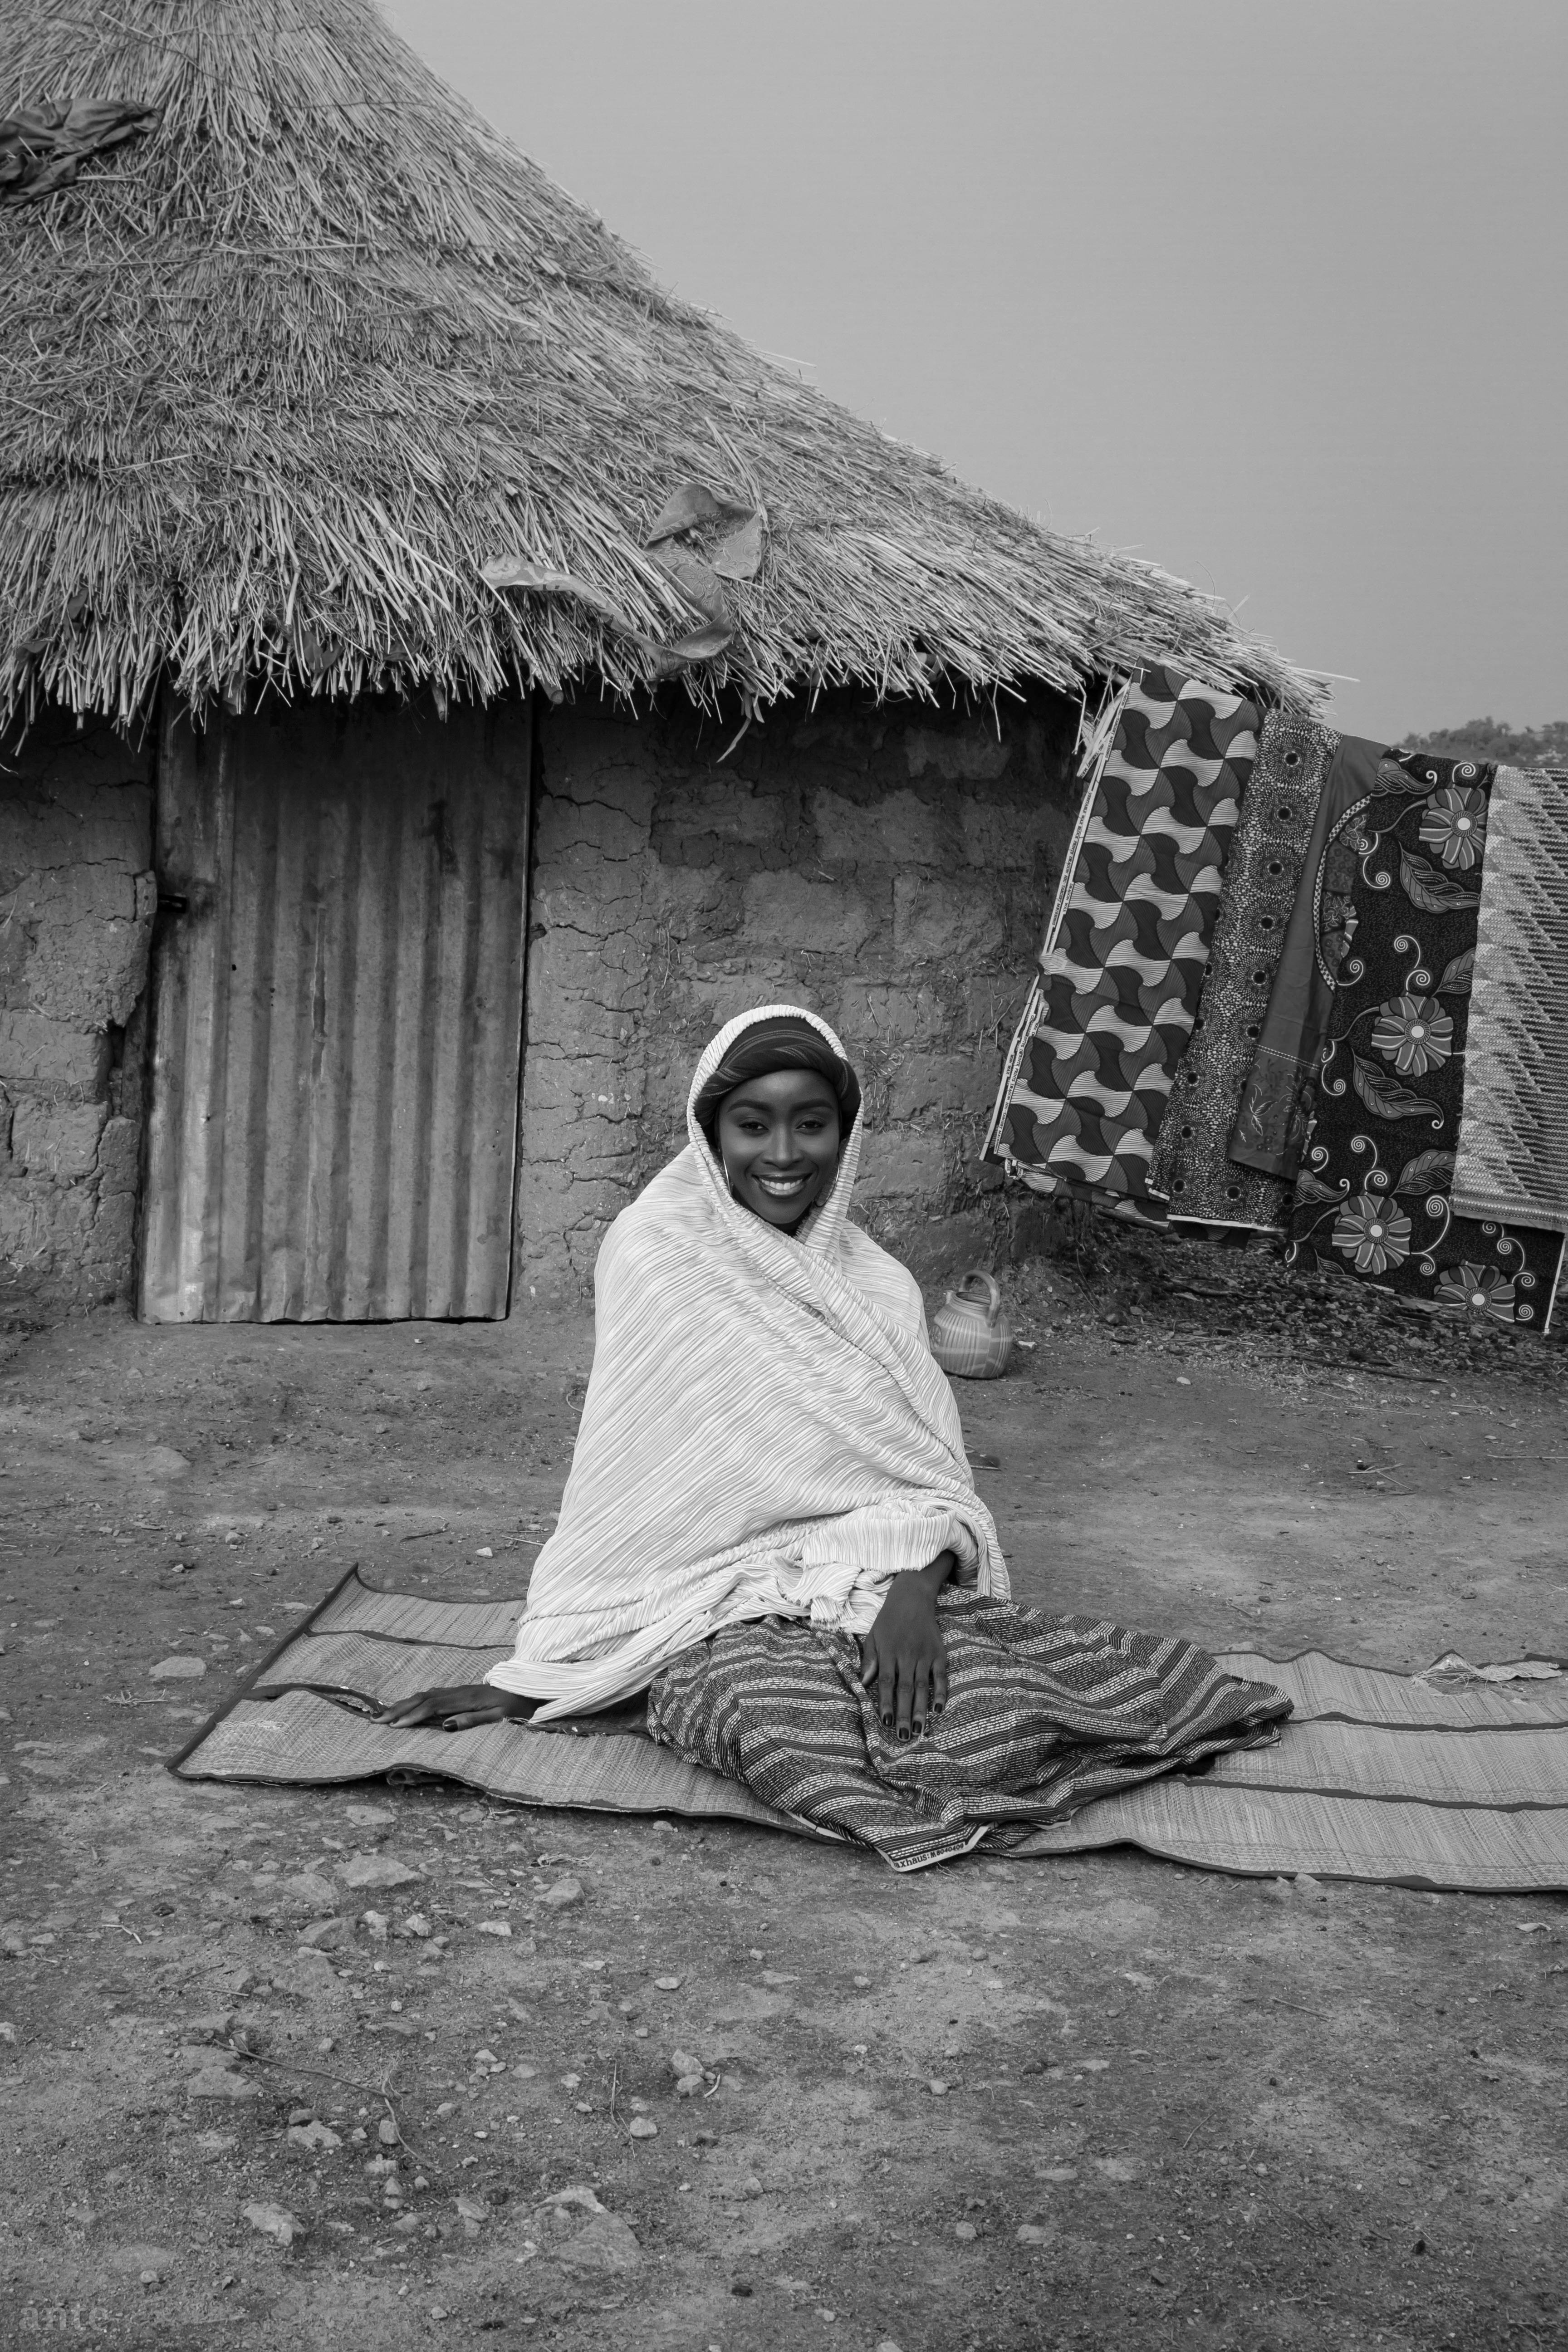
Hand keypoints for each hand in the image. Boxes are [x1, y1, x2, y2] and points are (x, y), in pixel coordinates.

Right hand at [377, 1684, 536, 1732]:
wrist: (528, 1689)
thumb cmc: (515, 1707)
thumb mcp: (499, 1717)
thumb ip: (473, 1720)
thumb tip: (445, 1726)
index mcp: (466, 1699)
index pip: (433, 1707)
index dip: (412, 1716)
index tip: (394, 1726)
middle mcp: (457, 1692)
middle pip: (422, 1699)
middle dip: (398, 1710)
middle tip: (375, 1721)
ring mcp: (456, 1690)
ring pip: (424, 1695)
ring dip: (402, 1704)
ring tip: (382, 1714)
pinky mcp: (457, 1692)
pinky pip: (430, 1695)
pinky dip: (414, 1701)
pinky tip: (404, 1706)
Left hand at [858, 1556, 953, 1740]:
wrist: (912, 1597)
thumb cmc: (889, 1620)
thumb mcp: (873, 1636)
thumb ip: (870, 1660)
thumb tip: (864, 1682)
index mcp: (888, 1653)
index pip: (885, 1683)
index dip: (885, 1703)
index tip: (885, 1722)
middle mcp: (907, 1656)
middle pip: (905, 1689)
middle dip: (905, 1714)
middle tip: (904, 1736)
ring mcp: (924, 1655)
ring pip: (922, 1687)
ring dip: (921, 1710)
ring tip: (920, 1731)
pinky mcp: (939, 1653)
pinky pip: (941, 1676)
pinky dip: (941, 1692)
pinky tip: (939, 1709)